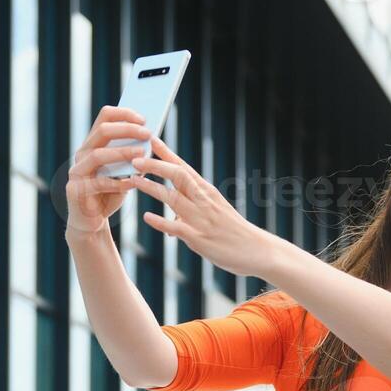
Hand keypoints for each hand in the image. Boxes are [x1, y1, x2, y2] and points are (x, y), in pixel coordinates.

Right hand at [64, 105, 151, 236]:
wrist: (91, 223)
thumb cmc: (109, 194)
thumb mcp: (122, 173)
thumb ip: (131, 157)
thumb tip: (151, 141)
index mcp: (92, 145)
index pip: (104, 118)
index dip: (124, 114)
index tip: (144, 118)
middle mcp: (81, 155)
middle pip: (102, 132)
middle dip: (126, 130)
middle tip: (147, 133)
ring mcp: (76, 172)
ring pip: (98, 155)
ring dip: (122, 153)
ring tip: (143, 154)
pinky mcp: (75, 191)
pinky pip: (98, 183)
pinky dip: (117, 182)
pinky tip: (133, 183)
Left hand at [125, 136, 278, 277]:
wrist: (257, 250)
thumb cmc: (234, 232)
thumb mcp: (214, 214)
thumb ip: (191, 211)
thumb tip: (172, 219)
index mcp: (207, 191)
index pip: (184, 167)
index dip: (166, 153)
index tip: (150, 139)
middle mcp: (204, 201)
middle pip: (177, 176)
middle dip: (155, 165)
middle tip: (135, 158)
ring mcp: (201, 219)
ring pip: (173, 198)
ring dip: (152, 188)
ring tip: (133, 180)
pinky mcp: (199, 239)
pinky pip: (177, 228)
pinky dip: (161, 222)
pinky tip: (146, 216)